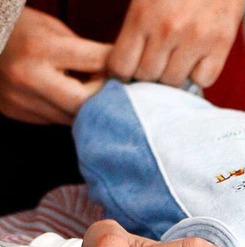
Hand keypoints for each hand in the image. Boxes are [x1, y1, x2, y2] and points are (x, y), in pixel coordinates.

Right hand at [0, 7, 109, 124]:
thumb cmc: (18, 27)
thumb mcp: (52, 28)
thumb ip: (85, 50)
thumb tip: (120, 69)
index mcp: (40, 48)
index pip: (97, 63)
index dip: (118, 66)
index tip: (128, 68)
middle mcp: (28, 78)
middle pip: (87, 102)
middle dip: (105, 95)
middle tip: (114, 87)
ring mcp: (20, 100)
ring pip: (73, 117)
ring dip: (90, 107)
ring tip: (96, 92)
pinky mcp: (15, 113)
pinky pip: (56, 120)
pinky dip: (71, 112)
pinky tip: (73, 98)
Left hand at [108, 0, 244, 87]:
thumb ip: (135, 22)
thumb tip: (124, 63)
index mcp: (142, 14)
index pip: (122, 66)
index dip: (123, 70)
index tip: (130, 67)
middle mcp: (168, 29)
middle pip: (148, 76)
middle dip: (149, 72)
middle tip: (155, 60)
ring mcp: (196, 38)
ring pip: (175, 82)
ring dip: (174, 74)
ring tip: (176, 59)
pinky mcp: (221, 43)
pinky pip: (203, 80)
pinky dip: (199, 74)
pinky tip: (198, 59)